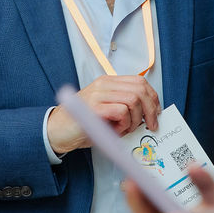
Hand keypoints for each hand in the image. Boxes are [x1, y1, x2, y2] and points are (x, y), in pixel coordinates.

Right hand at [46, 75, 160, 154]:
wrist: (57, 130)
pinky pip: (121, 112)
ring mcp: (98, 94)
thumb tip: (149, 114)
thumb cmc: (83, 124)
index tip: (156, 113)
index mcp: (108, 83)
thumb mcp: (107, 111)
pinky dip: (124, 125)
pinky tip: (115, 131)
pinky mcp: (94, 107)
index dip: (153, 97)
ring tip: (125, 129)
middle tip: (150, 125)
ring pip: (133, 100)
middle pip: (140, 90)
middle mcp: (103, 84)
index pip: (139, 82)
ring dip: (135, 119)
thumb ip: (124, 107)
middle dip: (150, 110)